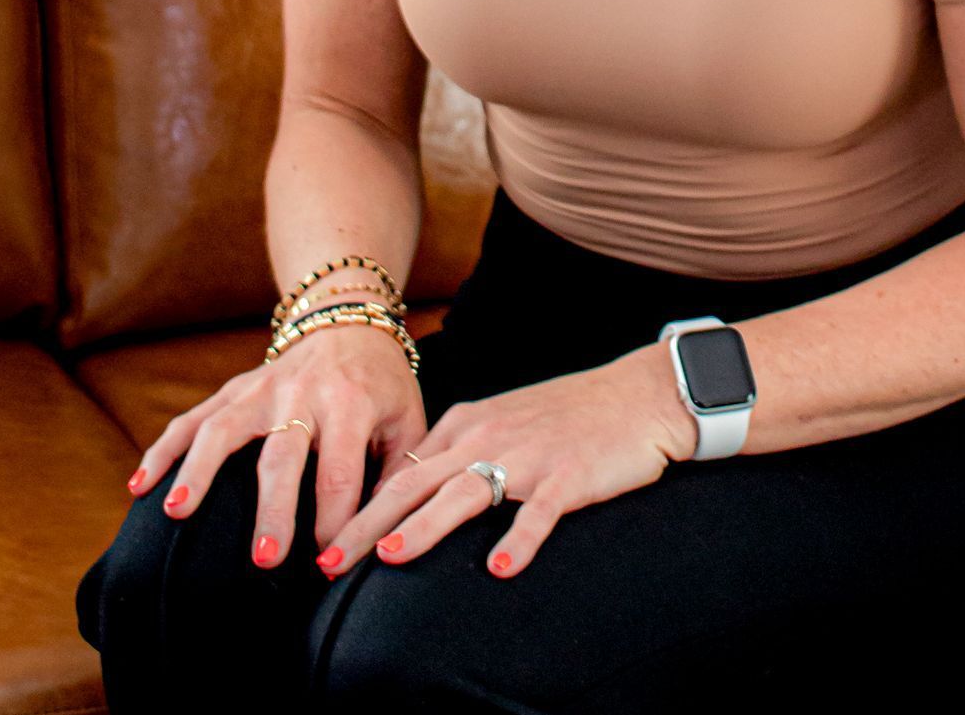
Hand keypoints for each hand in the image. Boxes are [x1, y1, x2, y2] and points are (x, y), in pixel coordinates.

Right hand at [124, 320, 424, 569]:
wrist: (350, 323)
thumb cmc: (383, 387)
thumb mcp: (408, 422)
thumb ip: (396, 475)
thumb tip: (380, 539)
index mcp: (351, 402)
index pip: (339, 472)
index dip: (334, 522)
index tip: (327, 567)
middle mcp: (302, 392)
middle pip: (283, 455)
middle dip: (273, 508)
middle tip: (264, 559)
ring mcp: (261, 387)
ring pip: (224, 428)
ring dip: (200, 470)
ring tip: (178, 514)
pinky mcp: (234, 387)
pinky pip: (192, 416)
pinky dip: (164, 448)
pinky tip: (140, 484)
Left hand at [317, 341, 696, 581]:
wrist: (636, 396)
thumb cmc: (568, 415)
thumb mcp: (503, 421)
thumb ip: (460, 451)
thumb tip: (413, 492)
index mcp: (468, 423)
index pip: (403, 471)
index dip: (362, 508)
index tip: (328, 543)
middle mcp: (488, 436)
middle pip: (418, 483)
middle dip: (370, 524)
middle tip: (330, 562)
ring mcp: (528, 456)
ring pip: (466, 491)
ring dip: (426, 526)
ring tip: (392, 558)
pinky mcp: (568, 476)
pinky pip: (539, 511)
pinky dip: (519, 539)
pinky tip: (501, 570)